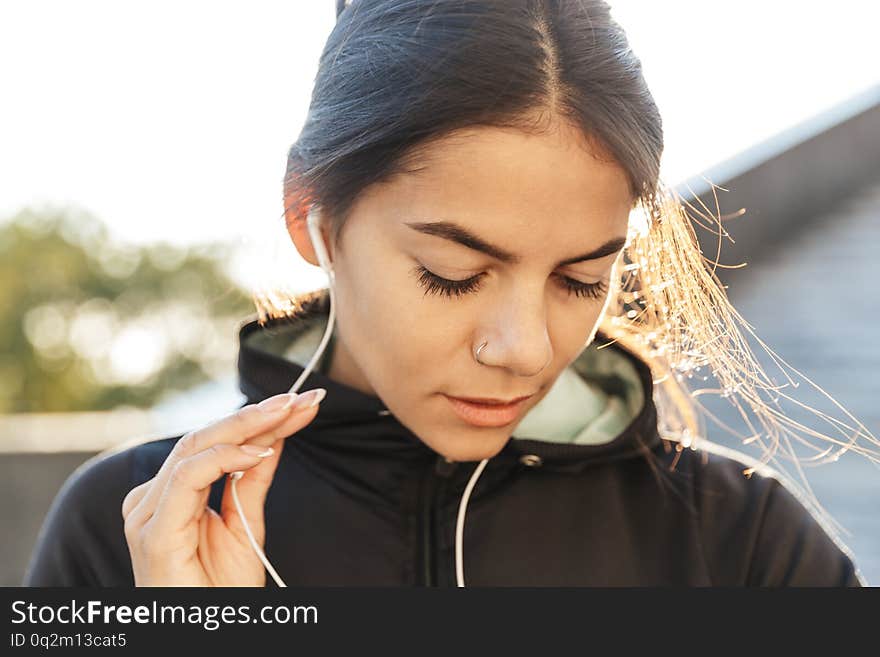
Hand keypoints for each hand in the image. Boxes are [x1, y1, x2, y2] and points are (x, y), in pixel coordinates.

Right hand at [120, 389, 325, 585]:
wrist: (208, 633)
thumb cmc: (221, 590)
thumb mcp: (246, 523)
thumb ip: (253, 479)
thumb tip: (274, 436)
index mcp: (168, 495)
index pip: (214, 443)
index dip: (258, 420)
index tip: (300, 404)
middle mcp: (151, 499)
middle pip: (205, 438)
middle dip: (258, 414)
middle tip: (301, 399)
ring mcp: (146, 513)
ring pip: (196, 447)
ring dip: (248, 424)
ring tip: (288, 412)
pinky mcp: (153, 530)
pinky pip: (188, 476)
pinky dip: (226, 457)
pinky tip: (259, 450)